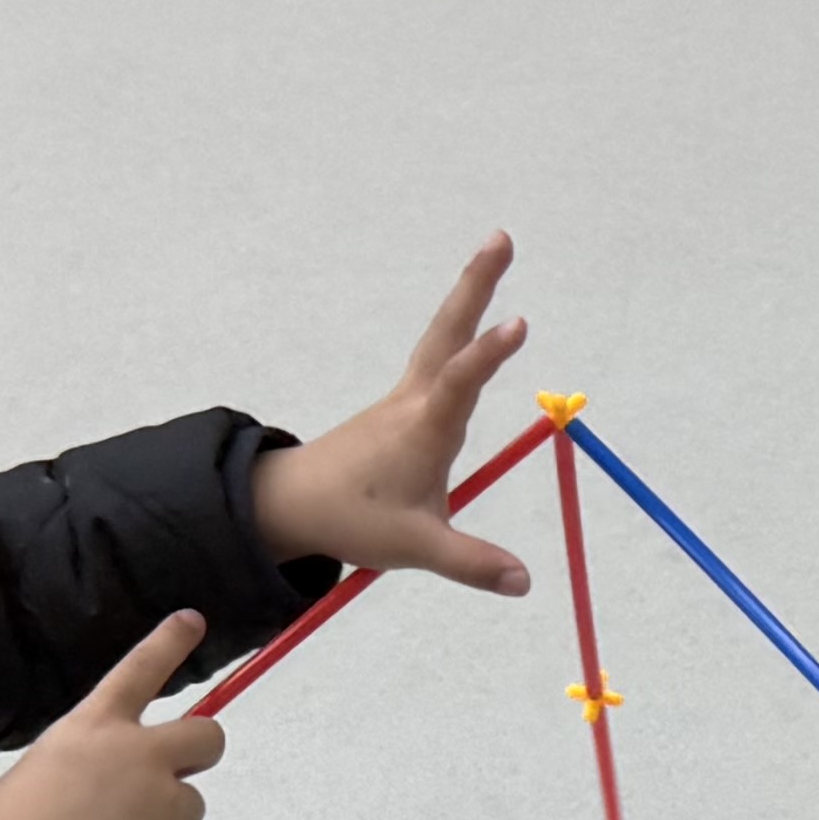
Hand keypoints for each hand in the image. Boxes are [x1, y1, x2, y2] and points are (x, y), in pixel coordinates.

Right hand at [0, 614, 219, 819]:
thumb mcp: (48, 762)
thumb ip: (93, 756)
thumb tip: (115, 778)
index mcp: (97, 724)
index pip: (140, 670)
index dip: (169, 643)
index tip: (191, 621)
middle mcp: (140, 752)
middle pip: (209, 735)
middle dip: (200, 750)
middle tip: (173, 773)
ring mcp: (163, 797)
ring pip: (192, 802)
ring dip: (168, 817)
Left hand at [250, 233, 536, 594]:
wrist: (294, 503)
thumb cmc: (353, 517)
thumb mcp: (413, 545)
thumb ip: (470, 562)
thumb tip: (524, 582)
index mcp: (422, 429)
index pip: (460, 383)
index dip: (488, 355)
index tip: (517, 323)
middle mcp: (416, 402)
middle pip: (448, 330)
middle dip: (475, 283)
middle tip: (501, 237)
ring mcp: (407, 398)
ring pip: (443, 336)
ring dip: (470, 294)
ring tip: (496, 252)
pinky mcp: (404, 406)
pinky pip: (440, 356)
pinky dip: (461, 328)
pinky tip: (477, 316)